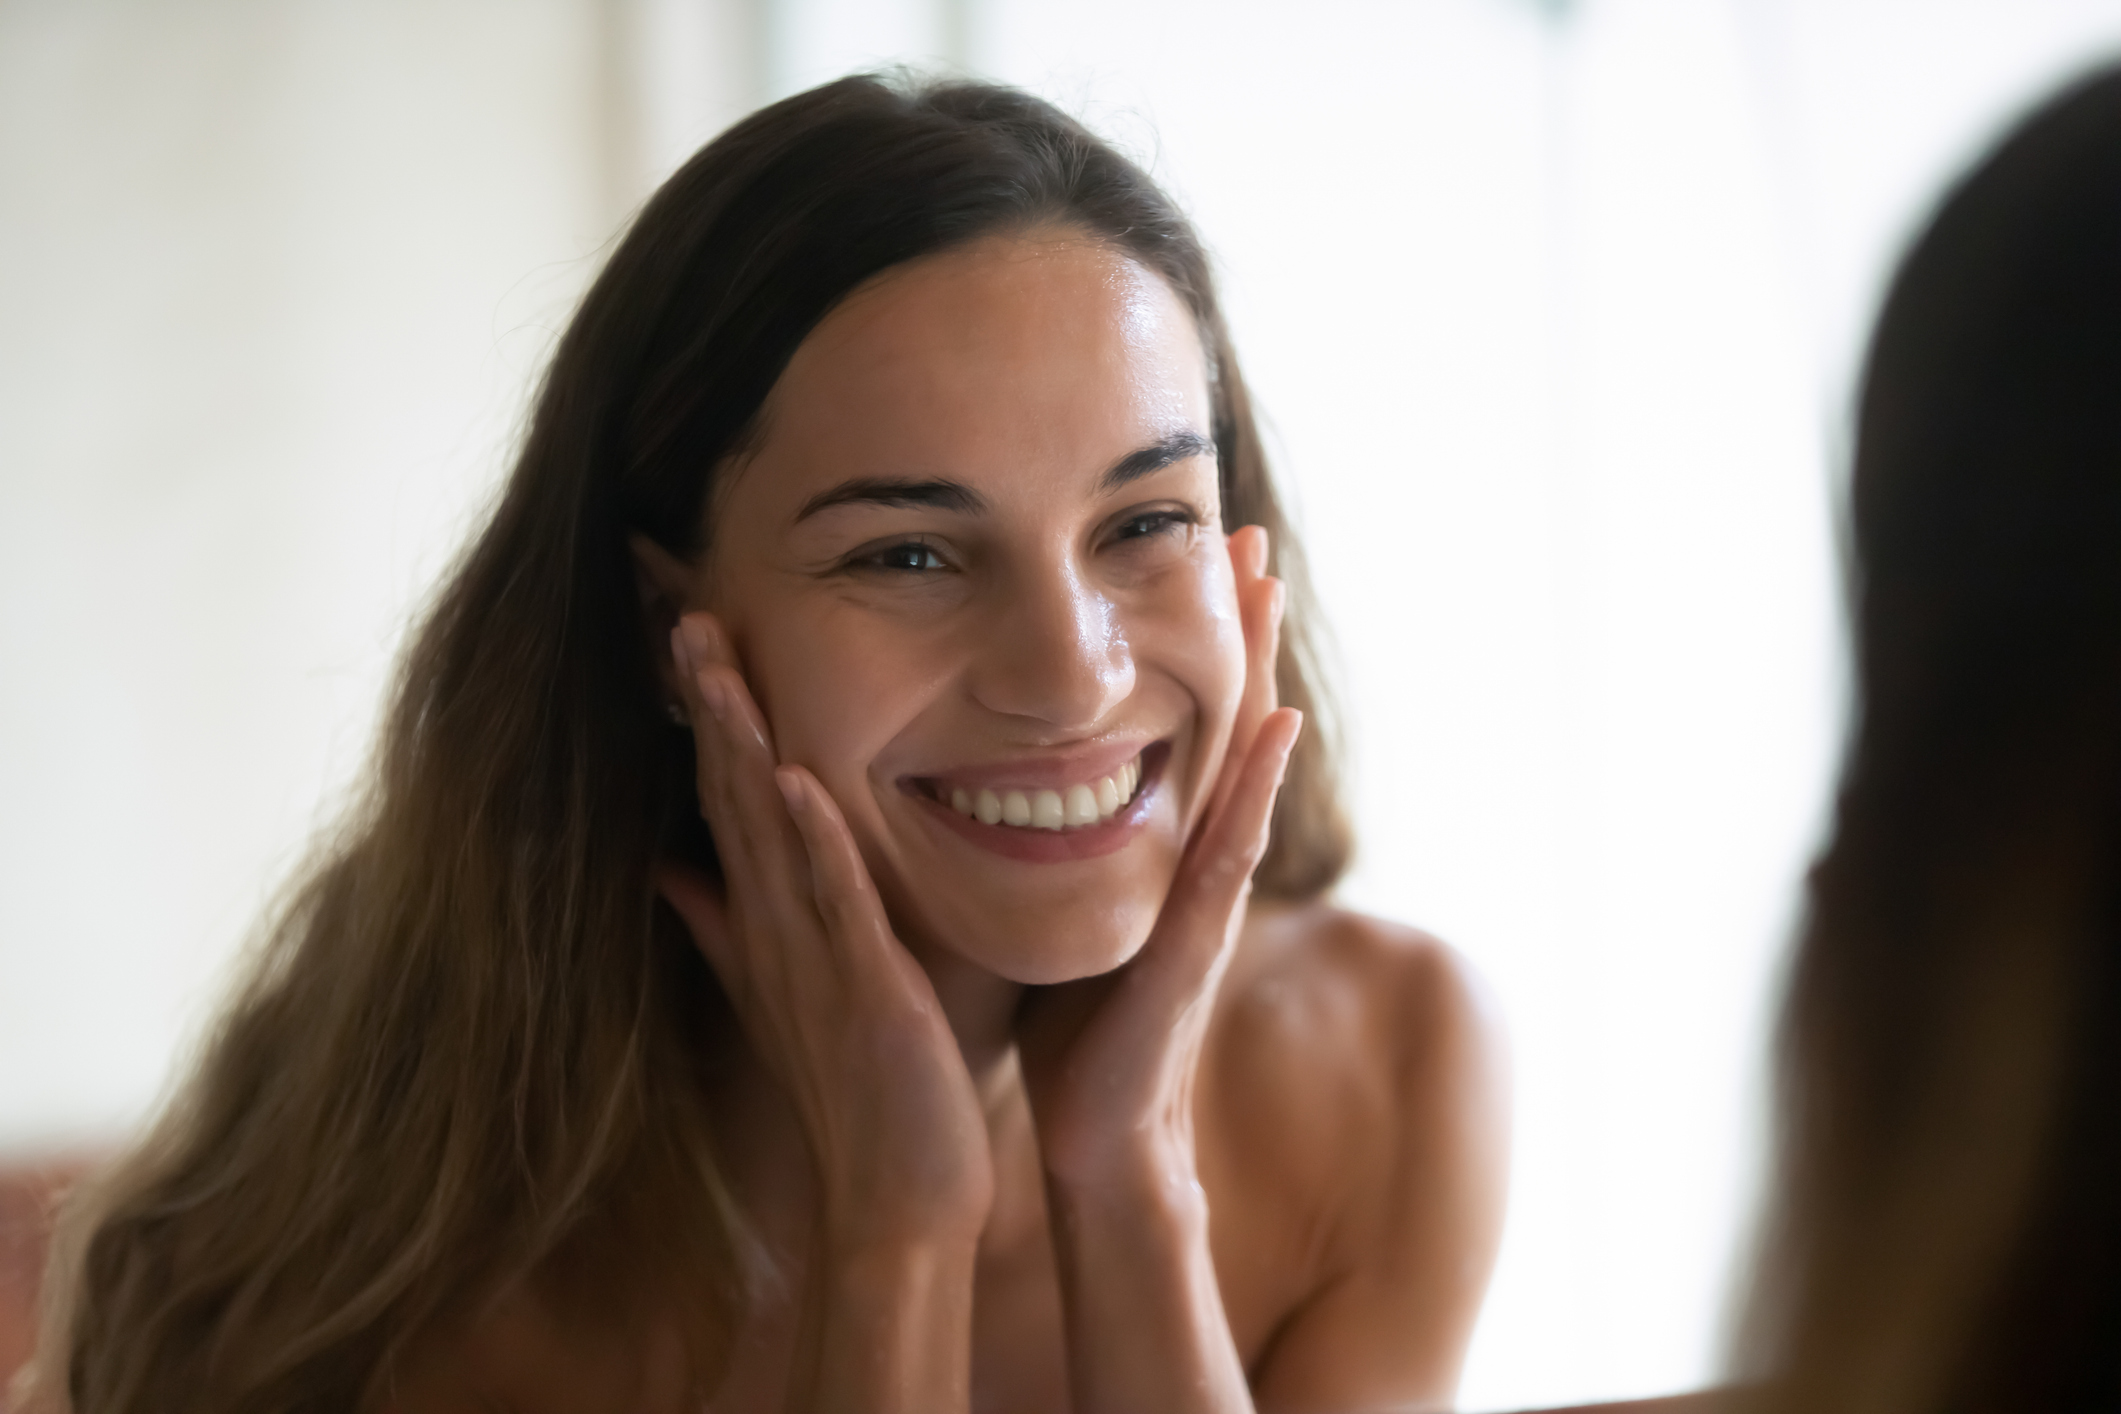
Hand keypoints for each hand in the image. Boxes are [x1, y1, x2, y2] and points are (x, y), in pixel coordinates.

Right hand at [657, 613, 993, 1248]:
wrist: (896, 1191)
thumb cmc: (858, 1086)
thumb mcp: (783, 989)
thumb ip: (726, 923)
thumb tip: (664, 866)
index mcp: (767, 919)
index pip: (728, 797)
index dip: (707, 715)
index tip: (689, 632)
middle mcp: (775, 927)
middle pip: (732, 795)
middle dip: (708, 703)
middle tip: (683, 610)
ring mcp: (812, 955)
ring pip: (767, 831)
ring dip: (743, 744)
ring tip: (715, 660)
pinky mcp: (861, 988)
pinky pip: (834, 902)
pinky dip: (815, 840)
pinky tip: (800, 776)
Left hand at [1014, 525, 1301, 1192]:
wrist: (1089, 1135)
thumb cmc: (1069, 1028)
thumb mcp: (1047, 911)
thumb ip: (1034, 849)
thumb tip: (976, 780)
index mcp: (1148, 844)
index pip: (1171, 722)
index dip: (1183, 640)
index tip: (1183, 550)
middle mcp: (1187, 854)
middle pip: (1218, 719)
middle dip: (1233, 627)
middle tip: (1247, 529)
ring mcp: (1201, 894)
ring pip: (1237, 762)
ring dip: (1258, 673)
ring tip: (1268, 588)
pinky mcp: (1194, 943)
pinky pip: (1232, 854)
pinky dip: (1260, 789)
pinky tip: (1281, 726)